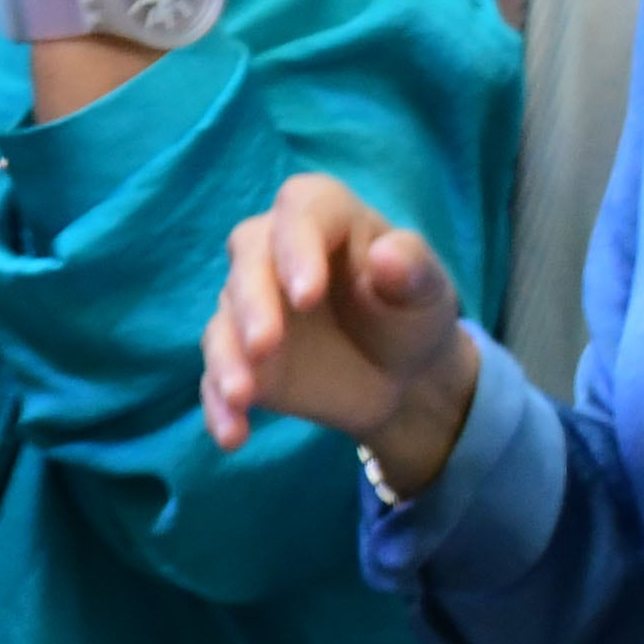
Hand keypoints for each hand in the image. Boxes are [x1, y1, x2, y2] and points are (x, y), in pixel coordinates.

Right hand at [200, 172, 478, 490]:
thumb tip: (387, 254)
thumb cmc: (412, 313)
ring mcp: (252, 306)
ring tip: (243, 394)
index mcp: (329, 219)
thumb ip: (414, 267)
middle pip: (249, 258)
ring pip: (225, 319)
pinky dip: (219, 404)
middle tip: (267, 345)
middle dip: (253, 302)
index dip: (297, 246)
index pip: (302, 210)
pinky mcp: (238, 356)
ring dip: (228, 357)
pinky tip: (233, 434)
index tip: (308, 295)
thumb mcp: (428, 291)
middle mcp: (278, 253)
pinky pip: (215, 375)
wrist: (403, 374)